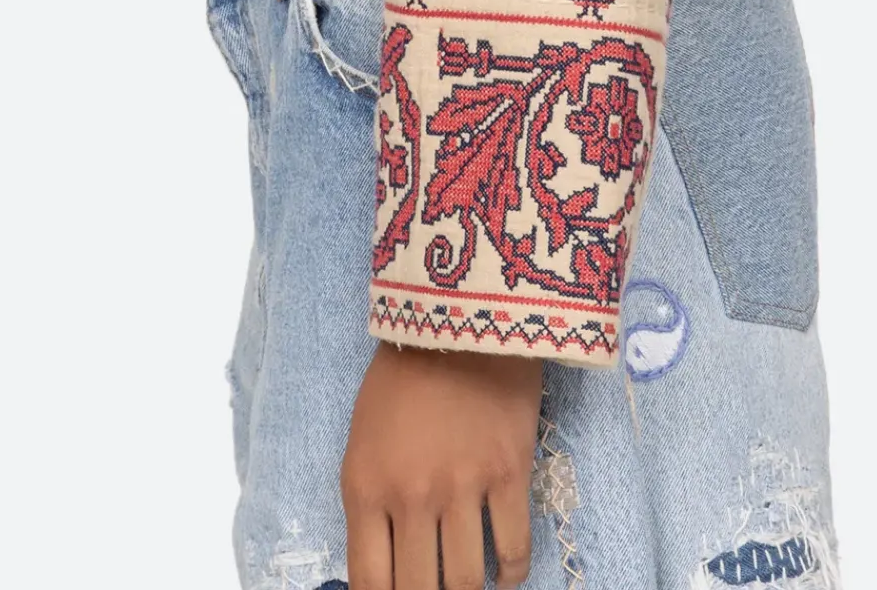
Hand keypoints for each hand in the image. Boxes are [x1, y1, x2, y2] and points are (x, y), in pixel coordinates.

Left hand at [341, 339, 544, 589]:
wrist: (460, 314)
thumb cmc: (403, 375)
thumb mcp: (363, 441)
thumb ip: (370, 504)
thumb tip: (385, 568)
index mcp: (366, 487)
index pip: (370, 585)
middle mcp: (411, 497)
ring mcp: (463, 488)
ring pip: (466, 581)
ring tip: (468, 585)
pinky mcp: (510, 474)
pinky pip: (512, 549)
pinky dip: (509, 573)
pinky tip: (503, 574)